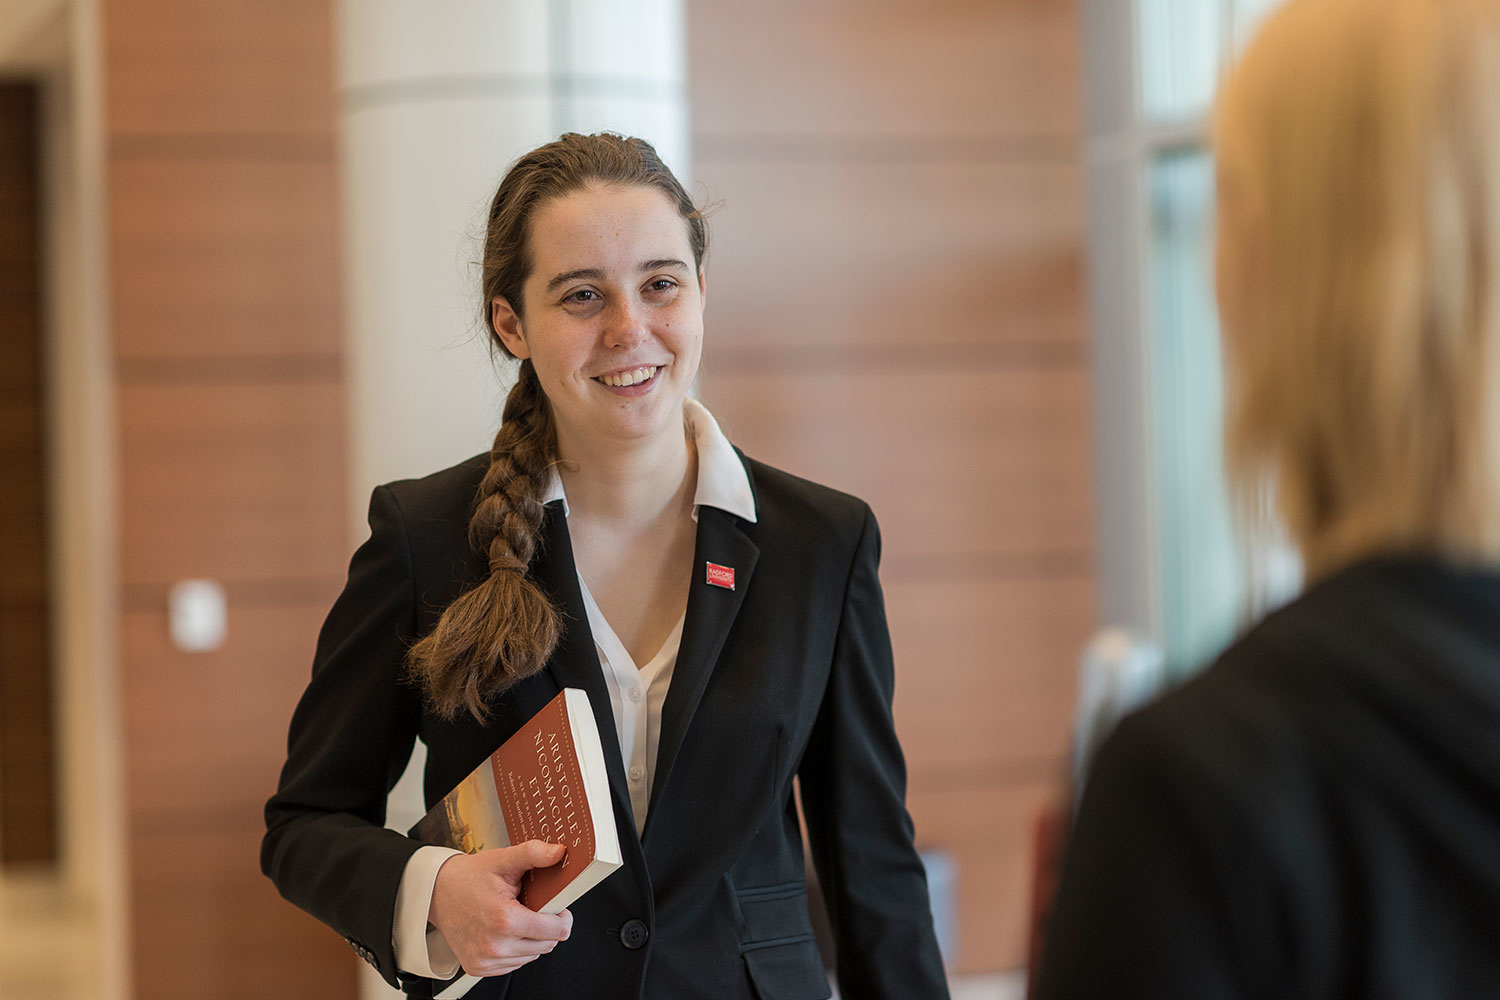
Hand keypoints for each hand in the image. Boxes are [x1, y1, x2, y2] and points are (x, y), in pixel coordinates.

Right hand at [428, 840, 574, 977]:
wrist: (436, 892)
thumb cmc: (469, 877)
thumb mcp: (503, 859)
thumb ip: (534, 854)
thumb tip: (558, 852)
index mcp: (504, 920)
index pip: (556, 931)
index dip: (562, 916)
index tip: (557, 906)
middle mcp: (495, 945)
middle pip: (547, 945)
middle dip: (546, 926)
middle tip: (531, 906)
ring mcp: (486, 960)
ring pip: (532, 955)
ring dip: (531, 938)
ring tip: (514, 916)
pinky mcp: (479, 968)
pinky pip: (514, 963)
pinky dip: (515, 948)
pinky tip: (503, 930)